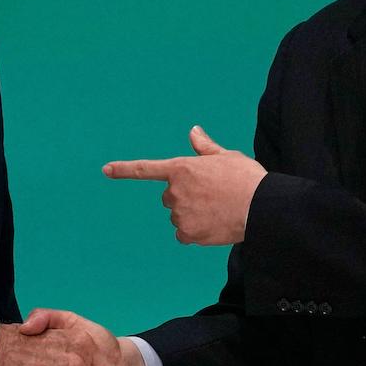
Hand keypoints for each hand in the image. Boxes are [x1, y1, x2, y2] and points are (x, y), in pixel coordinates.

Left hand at [103, 125, 267, 244]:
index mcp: (181, 168)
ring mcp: (179, 214)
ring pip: (178, 216)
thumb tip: (193, 131)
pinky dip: (194, 232)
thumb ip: (204, 148)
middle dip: (183, 196)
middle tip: (210, 196)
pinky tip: (213, 225)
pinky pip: (183, 234)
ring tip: (218, 210)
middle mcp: (175, 191)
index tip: (105, 170)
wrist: (260, 207)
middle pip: (169, 197)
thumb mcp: (226, 156)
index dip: (123, 169)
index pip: (145, 169)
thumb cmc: (246, 178)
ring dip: (192, 214)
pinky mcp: (188, 233)